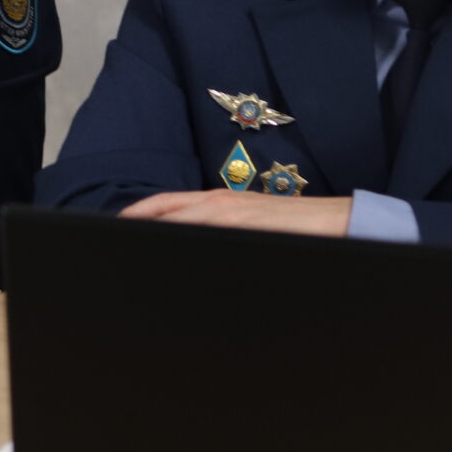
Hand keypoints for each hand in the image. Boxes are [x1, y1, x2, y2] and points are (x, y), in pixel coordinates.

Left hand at [119, 189, 353, 236]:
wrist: (341, 221)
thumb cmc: (298, 226)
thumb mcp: (254, 225)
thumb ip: (226, 230)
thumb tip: (200, 243)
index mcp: (221, 201)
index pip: (169, 203)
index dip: (140, 212)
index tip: (116, 223)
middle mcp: (222, 202)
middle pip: (166, 209)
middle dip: (136, 220)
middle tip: (110, 236)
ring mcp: (234, 212)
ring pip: (181, 219)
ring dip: (155, 229)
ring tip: (129, 244)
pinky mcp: (249, 224)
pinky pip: (208, 231)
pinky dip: (185, 238)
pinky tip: (171, 251)